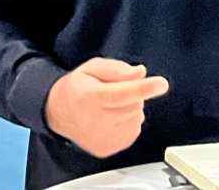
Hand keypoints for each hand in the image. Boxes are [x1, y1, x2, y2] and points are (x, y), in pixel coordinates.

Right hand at [45, 57, 169, 157]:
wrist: (57, 114)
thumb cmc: (75, 89)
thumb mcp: (92, 68)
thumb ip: (116, 69)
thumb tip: (139, 73)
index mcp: (91, 96)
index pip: (122, 93)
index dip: (144, 88)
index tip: (161, 85)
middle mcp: (96, 120)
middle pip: (134, 104)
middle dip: (132, 94)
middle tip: (113, 91)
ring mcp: (102, 137)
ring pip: (137, 117)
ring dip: (131, 109)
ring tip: (111, 105)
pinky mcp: (107, 149)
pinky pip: (133, 131)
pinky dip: (129, 122)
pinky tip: (113, 117)